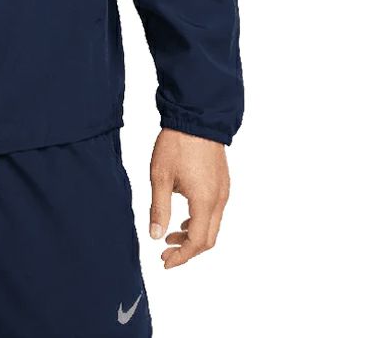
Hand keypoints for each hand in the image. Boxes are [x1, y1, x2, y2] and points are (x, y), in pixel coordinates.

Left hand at [148, 128, 229, 268]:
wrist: (196, 116)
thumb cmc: (176, 145)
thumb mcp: (160, 177)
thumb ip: (159, 209)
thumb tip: (155, 236)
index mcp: (205, 200)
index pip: (197, 242)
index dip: (181, 256)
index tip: (165, 262)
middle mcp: (219, 199)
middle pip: (208, 239)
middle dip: (188, 251)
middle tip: (165, 253)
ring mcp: (223, 190)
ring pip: (213, 226)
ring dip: (193, 236)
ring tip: (170, 235)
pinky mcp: (222, 183)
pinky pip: (214, 212)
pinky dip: (199, 222)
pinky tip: (183, 219)